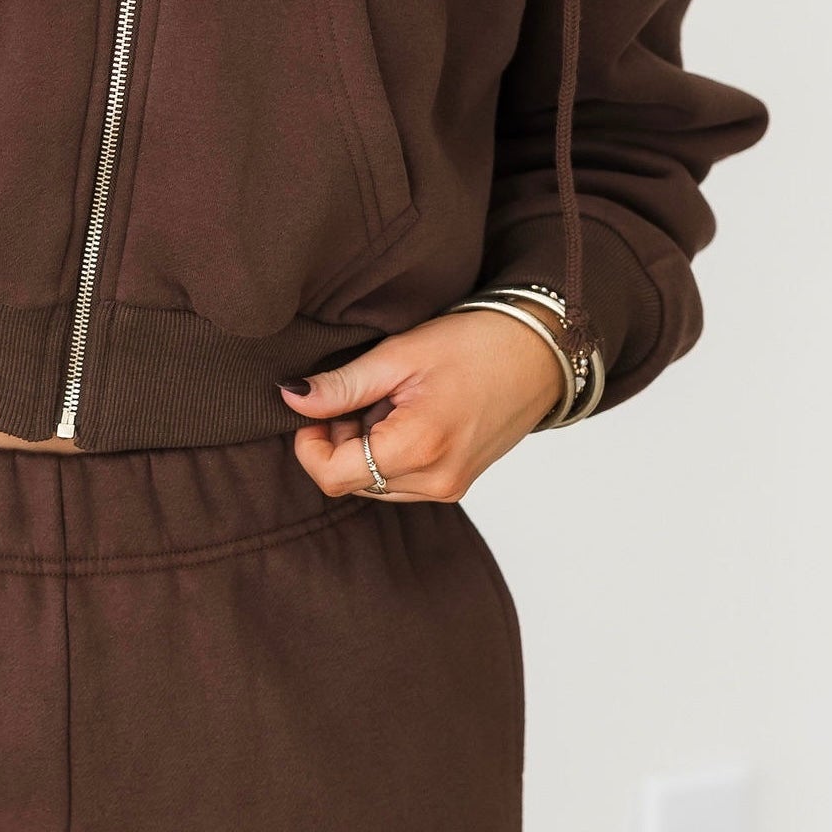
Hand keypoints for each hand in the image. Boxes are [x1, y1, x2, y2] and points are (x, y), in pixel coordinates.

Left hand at [278, 305, 571, 500]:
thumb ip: (342, 385)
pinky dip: (389, 451)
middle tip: (363, 392)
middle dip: (339, 439)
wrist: (541, 352)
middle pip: (350, 481)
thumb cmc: (476, 344)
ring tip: (391, 399)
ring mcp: (450, 487)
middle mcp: (435, 481)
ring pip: (373, 482)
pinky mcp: (457, 482)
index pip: (332, 477)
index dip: (309, 444)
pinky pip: (400, 480)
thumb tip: (290, 398)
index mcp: (419, 448)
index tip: (315, 408)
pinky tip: (408, 413)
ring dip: (364, 445)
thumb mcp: (400, 355)